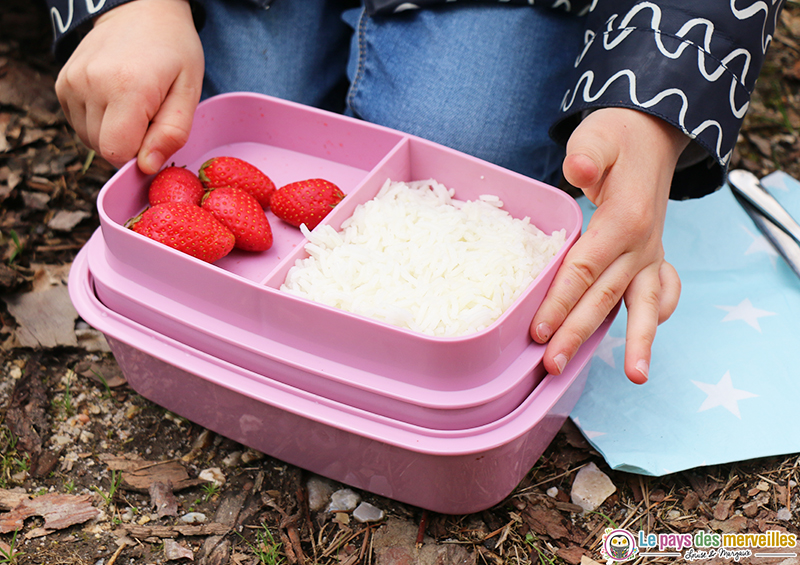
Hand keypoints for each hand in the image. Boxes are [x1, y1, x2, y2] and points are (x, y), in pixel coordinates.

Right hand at [55, 0, 203, 173]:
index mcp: (127, 87)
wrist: (142, 9)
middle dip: (130, 145)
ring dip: (114, 134)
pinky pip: (80, 125)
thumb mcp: (189, 91)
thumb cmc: (174, 51)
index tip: (156, 137)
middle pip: (104, 149)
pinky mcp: (62, 84)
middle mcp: (91, 84)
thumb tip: (147, 167)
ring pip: (90, 140)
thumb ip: (172, 133)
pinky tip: (116, 101)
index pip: (118, 152)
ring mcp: (71, 83)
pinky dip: (99, 123)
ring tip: (134, 106)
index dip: (139, 156)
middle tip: (149, 116)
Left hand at [531, 108, 687, 383]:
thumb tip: (578, 169)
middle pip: (605, 297)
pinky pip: (663, 292)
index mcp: (622, 221)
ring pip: (643, 304)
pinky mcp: (654, 257)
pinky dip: (658, 316)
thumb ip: (589, 153)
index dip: (559, 302)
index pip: (583, 270)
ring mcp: (651, 254)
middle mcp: (641, 245)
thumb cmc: (617, 138)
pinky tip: (645, 339)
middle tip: (553, 366)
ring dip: (636, 341)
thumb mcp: (599, 135)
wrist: (651, 136)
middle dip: (578, 334)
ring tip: (635, 376)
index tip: (537, 331)